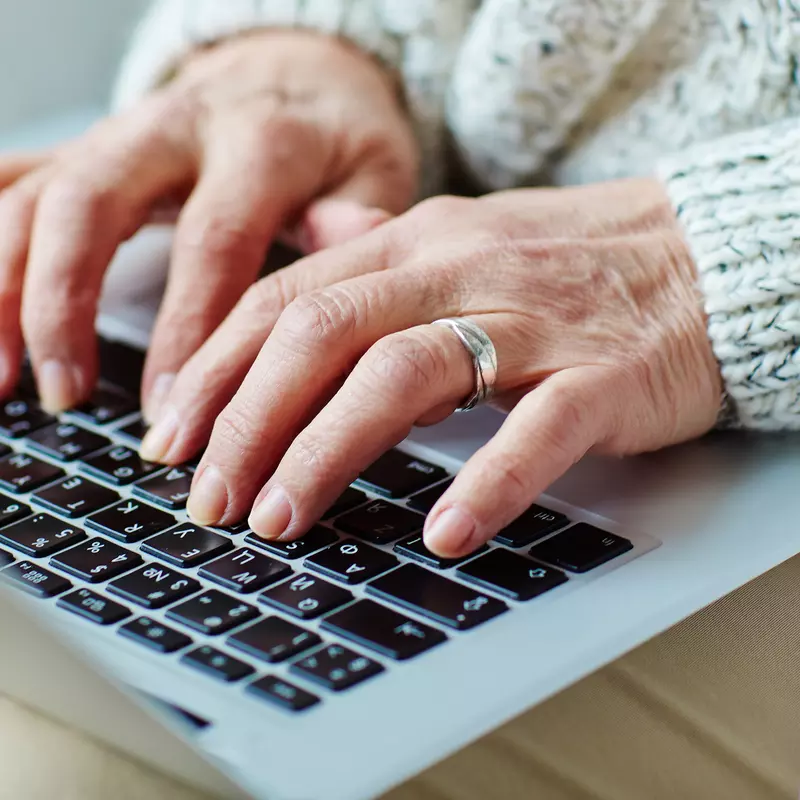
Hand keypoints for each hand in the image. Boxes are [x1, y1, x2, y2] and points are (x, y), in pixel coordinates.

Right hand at [0, 30, 416, 414]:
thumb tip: (350, 267)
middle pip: (91, 204)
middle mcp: (176, 128)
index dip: (187, 331)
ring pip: (36, 197)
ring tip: (0, 379)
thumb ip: (361, 220)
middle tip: (67, 395)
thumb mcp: (376, 172)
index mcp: (260, 143)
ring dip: (1, 287)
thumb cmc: (339, 139)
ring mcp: (122, 135)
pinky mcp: (89, 147)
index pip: (213, 240)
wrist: (300, 71)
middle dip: (64, 305)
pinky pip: (13, 180)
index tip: (172, 411)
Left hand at [148, 178, 720, 556]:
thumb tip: (315, 248)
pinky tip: (443, 532)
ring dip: (328, 452)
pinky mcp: (602, 373)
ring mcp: (532, 320)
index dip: (217, 370)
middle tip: (209, 498)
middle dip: (249, 422)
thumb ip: (384, 254)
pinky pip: (537, 428)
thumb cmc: (572, 262)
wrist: (701, 255)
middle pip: (324, 336)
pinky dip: (486, 481)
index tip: (172, 438)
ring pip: (406, 374)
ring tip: (281, 521)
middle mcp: (459, 271)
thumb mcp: (465, 238)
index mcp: (416, 244)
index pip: (288, 300)